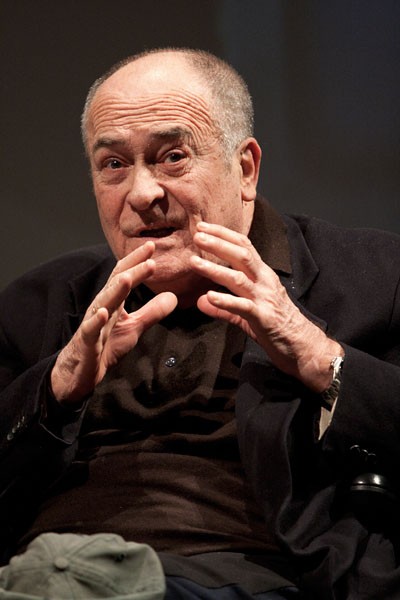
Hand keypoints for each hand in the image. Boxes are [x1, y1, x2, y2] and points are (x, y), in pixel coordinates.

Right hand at [51, 242, 176, 404]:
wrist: (82, 371)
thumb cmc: (105, 346)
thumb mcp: (134, 327)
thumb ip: (152, 312)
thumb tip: (173, 297)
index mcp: (114, 301)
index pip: (125, 275)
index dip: (138, 261)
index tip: (153, 246)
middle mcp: (102, 306)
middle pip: (117, 283)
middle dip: (133, 268)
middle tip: (149, 253)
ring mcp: (93, 322)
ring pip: (104, 302)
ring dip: (116, 289)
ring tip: (129, 277)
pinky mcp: (87, 340)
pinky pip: (91, 329)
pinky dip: (96, 320)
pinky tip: (103, 312)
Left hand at [190, 222, 342, 391]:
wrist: (303, 346)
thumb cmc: (277, 326)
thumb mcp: (247, 314)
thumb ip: (224, 308)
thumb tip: (201, 301)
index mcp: (262, 275)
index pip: (244, 247)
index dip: (223, 235)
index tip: (203, 227)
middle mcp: (264, 282)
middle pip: (241, 255)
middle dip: (218, 243)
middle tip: (197, 234)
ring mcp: (264, 299)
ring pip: (238, 278)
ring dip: (215, 269)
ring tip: (195, 262)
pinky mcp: (263, 318)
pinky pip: (242, 307)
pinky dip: (225, 301)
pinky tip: (209, 297)